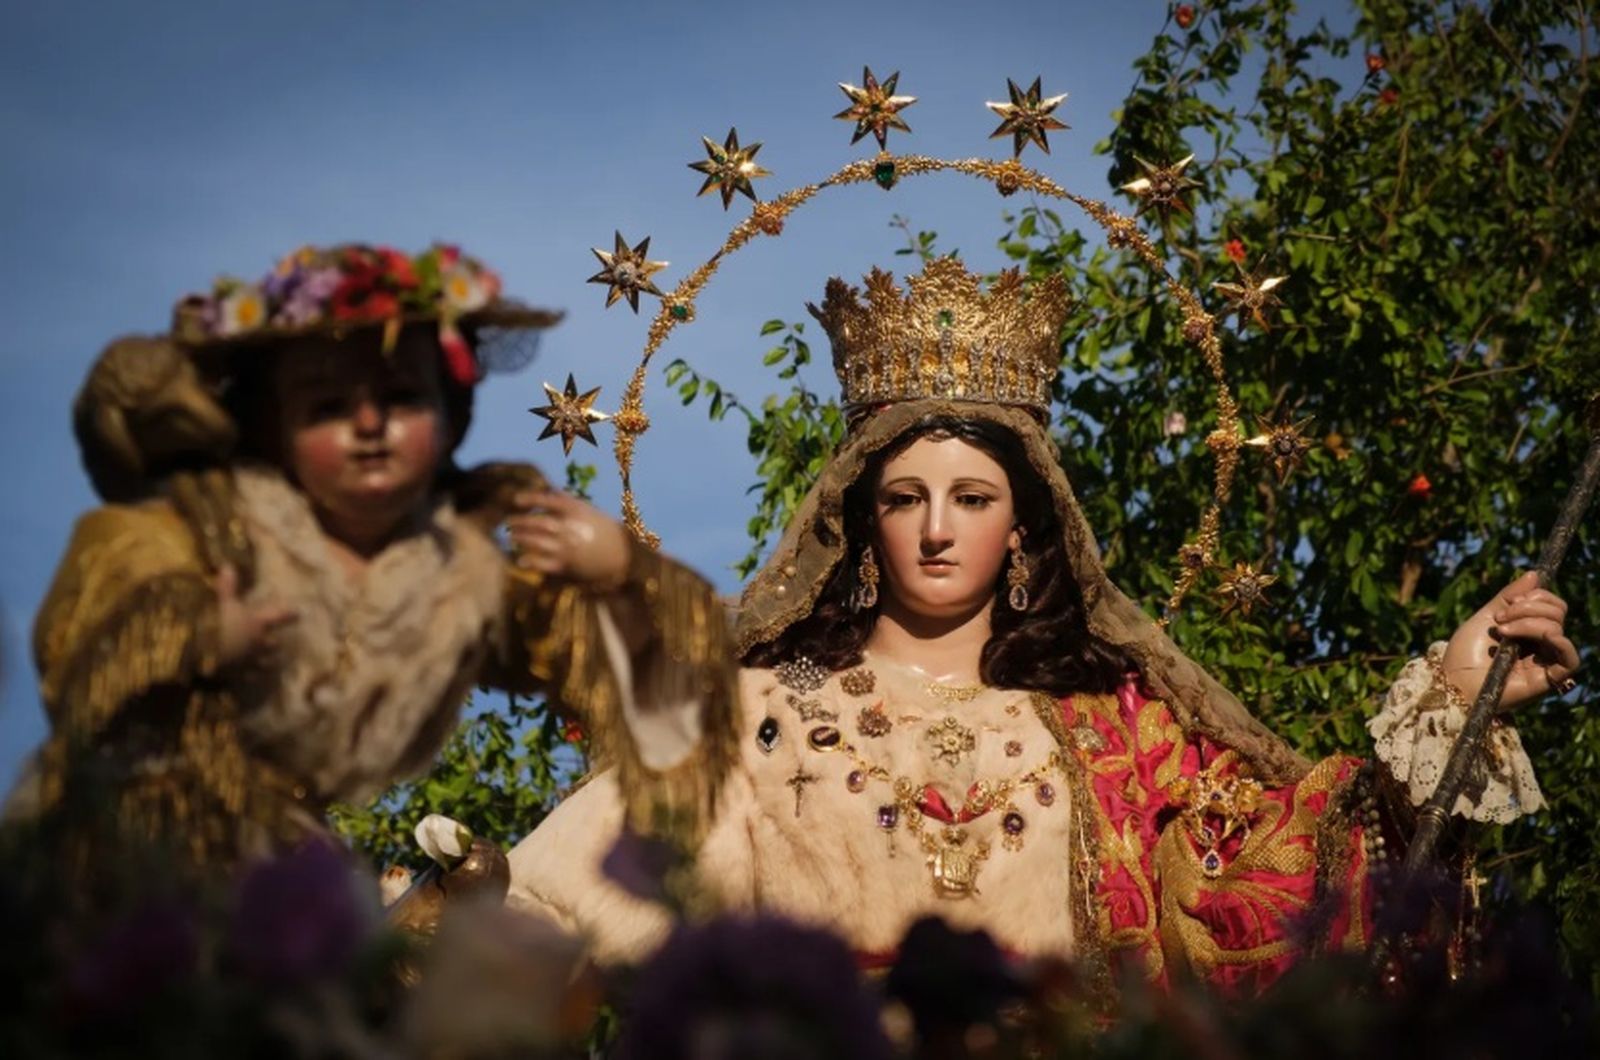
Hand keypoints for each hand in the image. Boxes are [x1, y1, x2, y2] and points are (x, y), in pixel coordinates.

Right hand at [214, 565, 296, 669]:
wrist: (202, 656)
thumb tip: (228, 566)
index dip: (291, 615)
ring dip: (269, 663)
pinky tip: (249, 678)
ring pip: (267, 665)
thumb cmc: (216, 624)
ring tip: (270, 664)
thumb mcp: (221, 603)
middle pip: (275, 645)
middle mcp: (260, 644)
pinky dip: (250, 677)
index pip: (281, 617)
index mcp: (258, 623)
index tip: (299, 614)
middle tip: (278, 642)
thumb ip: (226, 587)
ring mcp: (251, 662)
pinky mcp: (239, 676)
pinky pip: (249, 678)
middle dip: (276, 644)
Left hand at [504, 490, 630, 589]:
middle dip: (521, 521)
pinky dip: (530, 562)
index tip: (516, 499)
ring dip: (521, 538)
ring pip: (537, 542)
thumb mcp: (587, 510)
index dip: (531, 498)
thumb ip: (566, 500)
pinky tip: (520, 560)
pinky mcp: (567, 566)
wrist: (622, 554)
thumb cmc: (602, 529)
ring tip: (511, 537)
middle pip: (539, 522)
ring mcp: (568, 548)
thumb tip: (545, 488)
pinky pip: (544, 564)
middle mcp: (571, 528)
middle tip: (508, 521)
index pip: (549, 501)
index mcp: (577, 512)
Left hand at [1441, 571, 1578, 711]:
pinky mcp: (1548, 679)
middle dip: (1529, 607)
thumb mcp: (1485, 617)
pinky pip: (1570, 657)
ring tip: (1502, 631)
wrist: (1453, 683)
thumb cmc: (1464, 654)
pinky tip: (1535, 637)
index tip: (1509, 602)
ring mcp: (1545, 661)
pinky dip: (1558, 641)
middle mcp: (1539, 645)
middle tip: (1501, 618)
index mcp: (1527, 630)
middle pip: (1557, 612)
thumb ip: (1509, 596)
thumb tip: (1535, 574)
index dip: (1535, 596)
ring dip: (1530, 621)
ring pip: (1558, 628)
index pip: (1550, 605)